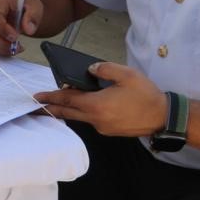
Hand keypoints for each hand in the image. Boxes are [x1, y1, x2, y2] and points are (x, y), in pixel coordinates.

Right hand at [0, 0, 39, 55]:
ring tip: (17, 48)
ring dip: (2, 49)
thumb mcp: (34, 6)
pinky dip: (0, 50)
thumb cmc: (24, 6)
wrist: (18, 9)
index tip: (15, 37)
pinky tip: (11, 49)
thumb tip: (28, 29)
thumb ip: (33, 16)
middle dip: (3, 43)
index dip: (3, 29)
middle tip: (18, 46)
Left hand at [34, 61, 165, 136]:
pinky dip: (83, 112)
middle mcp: (96, 119)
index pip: (67, 100)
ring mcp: (102, 127)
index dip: (51, 97)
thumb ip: (104, 69)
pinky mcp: (109, 130)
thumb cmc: (146, 95)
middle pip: (67, 113)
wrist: (163, 117)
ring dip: (67, 110)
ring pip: (79, 117)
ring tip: (57, 103)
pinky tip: (83, 105)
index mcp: (97, 105)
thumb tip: (89, 69)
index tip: (36, 97)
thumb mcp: (126, 75)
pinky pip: (90, 120)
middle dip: (51, 108)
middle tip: (36, 105)